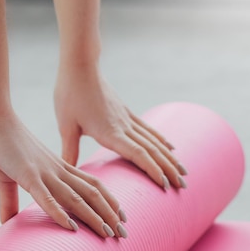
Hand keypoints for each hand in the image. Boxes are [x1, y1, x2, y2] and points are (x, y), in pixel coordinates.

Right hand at [0, 111, 126, 238]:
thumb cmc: (1, 145)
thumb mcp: (9, 177)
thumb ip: (10, 201)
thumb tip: (6, 221)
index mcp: (57, 169)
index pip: (91, 186)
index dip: (108, 201)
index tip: (120, 218)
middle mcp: (56, 171)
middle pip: (90, 194)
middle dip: (108, 215)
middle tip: (124, 235)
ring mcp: (43, 173)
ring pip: (75, 197)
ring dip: (93, 216)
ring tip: (108, 233)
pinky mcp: (26, 175)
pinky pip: (46, 197)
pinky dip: (59, 212)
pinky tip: (70, 227)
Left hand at [54, 65, 187, 188]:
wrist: (80, 65)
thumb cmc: (70, 94)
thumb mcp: (66, 125)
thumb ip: (69, 150)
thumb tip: (67, 173)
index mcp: (110, 132)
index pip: (138, 154)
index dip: (153, 170)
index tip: (166, 185)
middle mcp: (124, 126)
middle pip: (152, 151)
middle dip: (168, 169)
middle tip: (182, 186)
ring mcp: (127, 118)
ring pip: (154, 141)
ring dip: (170, 158)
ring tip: (183, 172)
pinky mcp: (126, 112)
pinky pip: (148, 130)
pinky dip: (162, 141)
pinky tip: (171, 148)